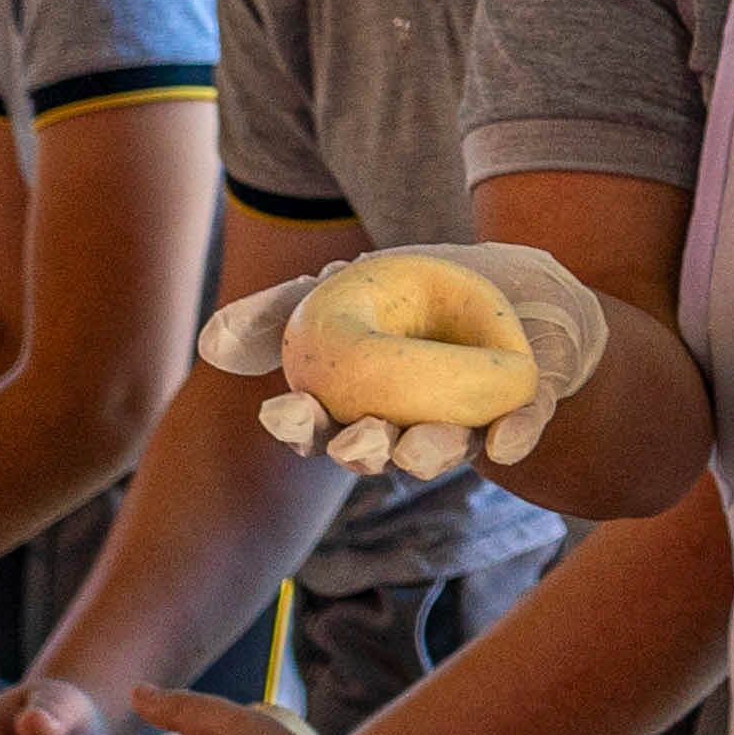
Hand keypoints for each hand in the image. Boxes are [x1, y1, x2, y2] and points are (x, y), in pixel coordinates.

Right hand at [204, 243, 612, 477]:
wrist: (504, 281)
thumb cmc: (411, 296)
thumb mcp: (343, 288)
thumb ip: (282, 310)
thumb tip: (213, 342)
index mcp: (354, 406)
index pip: (318, 428)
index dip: (300, 428)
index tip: (286, 412)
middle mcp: (404, 429)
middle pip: (377, 454)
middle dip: (364, 452)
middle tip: (359, 440)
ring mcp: (464, 425)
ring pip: (443, 451)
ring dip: (431, 453)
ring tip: (420, 446)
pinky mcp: (520, 411)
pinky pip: (519, 429)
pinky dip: (514, 436)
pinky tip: (506, 443)